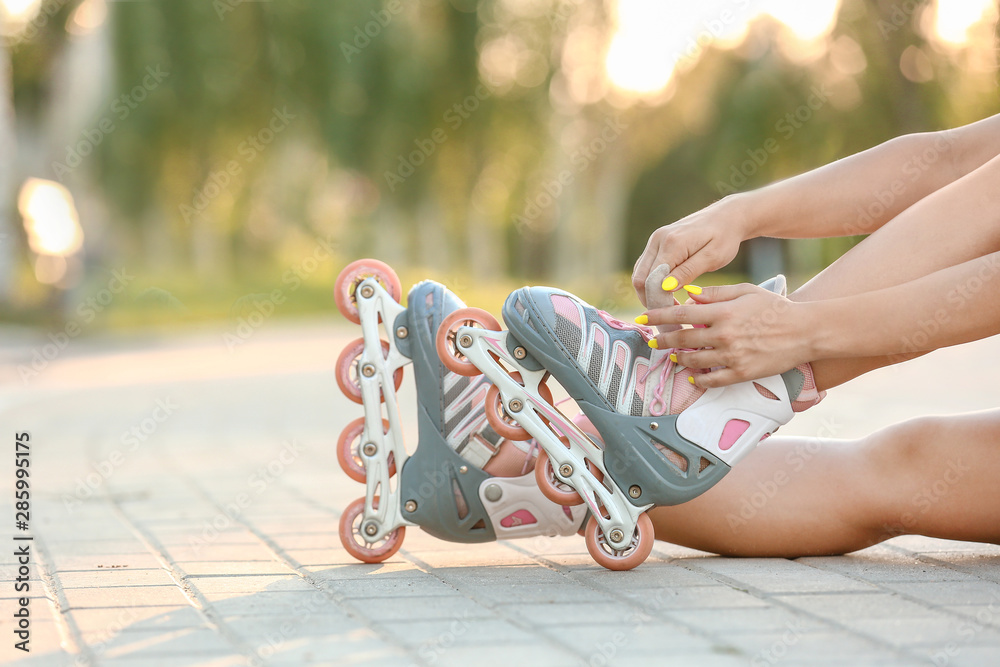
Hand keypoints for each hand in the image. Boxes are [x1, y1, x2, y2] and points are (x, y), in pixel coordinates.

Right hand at [631, 195, 751, 306]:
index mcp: (672, 243)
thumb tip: (665, 288)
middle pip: (640, 277)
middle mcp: (658, 239)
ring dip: (648, 291)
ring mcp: (655, 240)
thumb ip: (688, 272)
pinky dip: (650, 281)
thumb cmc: (725, 237)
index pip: (652, 279)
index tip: (672, 315)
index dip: (658, 300)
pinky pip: (645, 266)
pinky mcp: (657, 242)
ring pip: (639, 273)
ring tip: (668, 305)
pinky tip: (665, 292)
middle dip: (650, 299)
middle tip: (668, 314)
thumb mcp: (712, 258)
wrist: (727, 216)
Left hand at [641, 284, 817, 386]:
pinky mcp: (742, 373)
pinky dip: (699, 380)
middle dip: (664, 340)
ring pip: (694, 361)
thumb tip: (690, 295)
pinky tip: (692, 377)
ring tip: (674, 357)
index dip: (658, 316)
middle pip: (682, 340)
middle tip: (654, 341)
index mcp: (723, 313)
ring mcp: (732, 356)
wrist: (806, 331)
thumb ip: (716, 293)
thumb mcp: (746, 292)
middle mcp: (724, 335)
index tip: (642, 317)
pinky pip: (712, 381)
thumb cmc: (776, 307)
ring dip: (679, 360)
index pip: (681, 314)